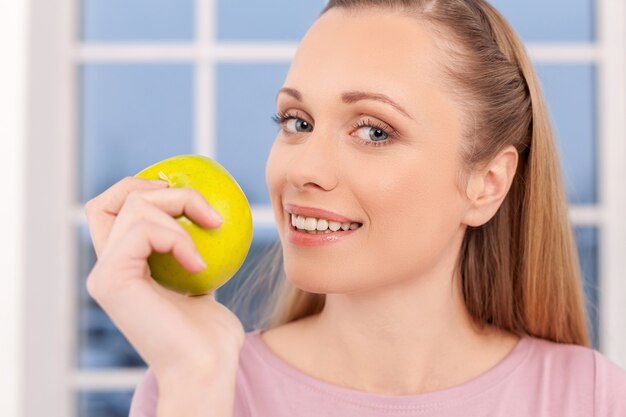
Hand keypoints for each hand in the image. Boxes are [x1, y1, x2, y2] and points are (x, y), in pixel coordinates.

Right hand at [85, 177, 244, 381]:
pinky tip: (197, 264)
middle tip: (205, 209)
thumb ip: (190, 251)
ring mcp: (104, 274)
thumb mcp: (201, 279)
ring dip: (182, 207)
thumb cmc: (210, 333)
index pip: (109, 209)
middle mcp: (106, 268)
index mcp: (123, 267)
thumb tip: (208, 217)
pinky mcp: (110, 280)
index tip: (180, 191)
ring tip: (213, 230)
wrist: (206, 368)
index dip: (138, 187)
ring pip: (133, 206)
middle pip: (113, 199)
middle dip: (161, 188)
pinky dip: (178, 237)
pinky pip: (142, 229)